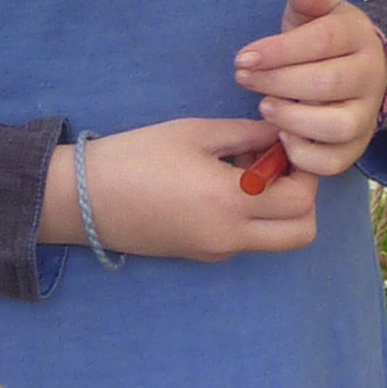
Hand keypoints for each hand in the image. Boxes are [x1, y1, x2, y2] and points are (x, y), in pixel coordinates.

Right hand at [43, 115, 318, 258]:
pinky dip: (252, 215)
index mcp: (231, 201)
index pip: (301, 198)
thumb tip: (282, 133)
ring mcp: (217, 251)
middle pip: (302, 231)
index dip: (304, 168)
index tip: (285, 141)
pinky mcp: (202, 255)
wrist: (82, 200)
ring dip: (278, 209)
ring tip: (248, 172)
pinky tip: (222, 185)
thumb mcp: (194, 133)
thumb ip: (246, 134)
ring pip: (278, 239)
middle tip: (280, 164)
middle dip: (303, 197)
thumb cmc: (135, 157)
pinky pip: (247, 240)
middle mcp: (231, 236)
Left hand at [233, 0, 386, 176]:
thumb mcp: (316, 15)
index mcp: (358, 38)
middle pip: (327, 82)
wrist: (359, 74)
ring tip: (265, 108)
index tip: (242, 58)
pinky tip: (281, 138)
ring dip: (294, 119)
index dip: (279, 50)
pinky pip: (336, 161)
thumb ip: (308, 1)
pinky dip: (305, 155)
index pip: (322, 41)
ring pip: (337, 125)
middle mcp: (370, 77)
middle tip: (244, 79)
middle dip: (278, 82)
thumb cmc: (323, 43)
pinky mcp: (357, 147)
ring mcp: (367, 115)